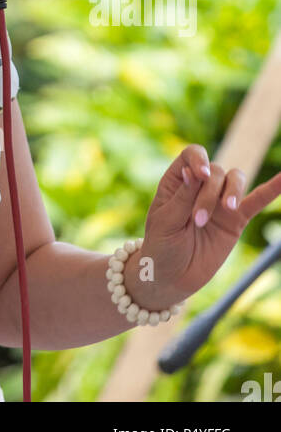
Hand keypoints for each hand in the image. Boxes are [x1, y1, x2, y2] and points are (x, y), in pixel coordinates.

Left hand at [134, 144, 280, 305]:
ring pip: (235, 179)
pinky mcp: (236, 220)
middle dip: (208, 194)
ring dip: (232, 192)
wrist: (173, 277)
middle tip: (198, 221)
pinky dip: (272, 189)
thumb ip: (182, 198)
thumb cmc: (161, 246)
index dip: (199, 160)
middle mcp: (200, 186)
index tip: (200, 175)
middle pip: (215, 172)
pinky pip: (257, 201)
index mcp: (178, 181)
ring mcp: (220, 202)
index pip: (192, 155)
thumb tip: (192, 171)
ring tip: (227, 209)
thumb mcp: (164, 221)